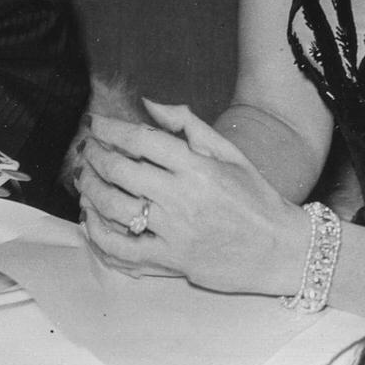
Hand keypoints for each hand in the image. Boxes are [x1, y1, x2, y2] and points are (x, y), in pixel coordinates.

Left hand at [76, 98, 307, 293]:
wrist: (279, 249)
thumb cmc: (255, 197)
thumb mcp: (228, 152)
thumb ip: (187, 125)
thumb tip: (148, 102)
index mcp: (197, 167)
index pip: (141, 140)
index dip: (110, 129)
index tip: (95, 123)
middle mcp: (183, 198)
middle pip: (121, 171)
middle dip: (95, 156)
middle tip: (86, 150)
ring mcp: (175, 233)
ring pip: (115, 209)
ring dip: (91, 191)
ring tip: (84, 180)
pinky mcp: (171, 262)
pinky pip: (123, 251)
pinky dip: (100, 236)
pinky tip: (91, 221)